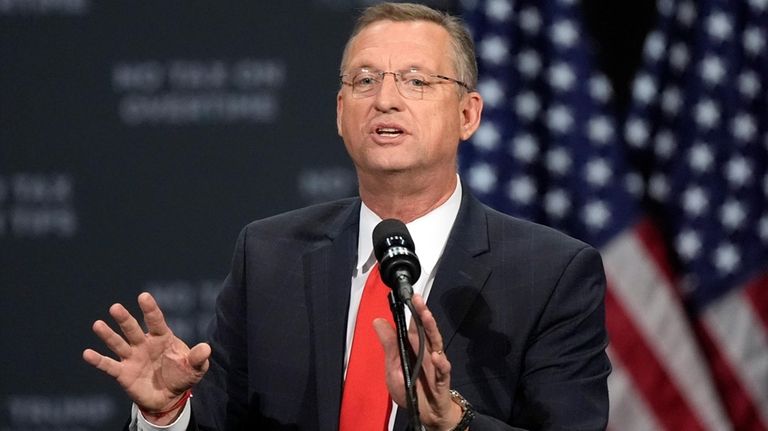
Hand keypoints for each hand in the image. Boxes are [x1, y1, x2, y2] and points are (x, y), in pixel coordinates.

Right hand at [83, 292, 210, 424]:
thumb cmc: (182, 375)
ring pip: (118, 343)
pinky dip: (98, 360)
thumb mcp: (195, 368)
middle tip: (115, 307)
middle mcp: (144, 344)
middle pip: (133, 329)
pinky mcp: (123, 373)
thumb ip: (198, 358)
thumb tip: (206, 348)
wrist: (169, 397)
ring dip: (108, 335)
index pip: (155, 320)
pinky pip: (109, 366)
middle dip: (124, 319)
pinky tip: (87, 353)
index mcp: (162, 338)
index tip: (143, 296)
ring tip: (98, 325)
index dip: (150, 309)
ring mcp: (132, 357)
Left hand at [373, 294, 462, 430]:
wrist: (426, 414)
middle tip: (418, 299)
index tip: (409, 296)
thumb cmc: (410, 389)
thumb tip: (377, 320)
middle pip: (426, 330)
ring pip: (436, 343)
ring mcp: (436, 364)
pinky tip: (436, 356)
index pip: (413, 326)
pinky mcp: (441, 380)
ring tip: (427, 316)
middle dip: (422, 314)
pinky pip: (443, 370)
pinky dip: (441, 363)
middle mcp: (426, 352)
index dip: (412, 311)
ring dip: (432, 330)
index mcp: (414, 347)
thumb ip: (389, 346)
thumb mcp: (393, 368)